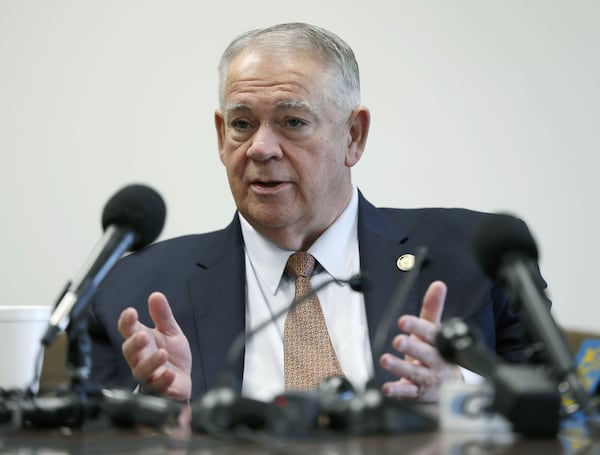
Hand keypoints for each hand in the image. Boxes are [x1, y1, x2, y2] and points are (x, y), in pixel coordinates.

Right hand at [118, 292, 191, 400]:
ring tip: (162, 354)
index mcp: (141, 342)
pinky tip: (170, 373)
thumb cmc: (172, 356)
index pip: (128, 331)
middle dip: (134, 343)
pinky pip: (158, 387)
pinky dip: (163, 381)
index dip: (127, 322)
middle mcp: (140, 359)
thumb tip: (156, 295)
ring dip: (151, 362)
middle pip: (129, 352)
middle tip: (142, 335)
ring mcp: (149, 376)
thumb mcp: (170, 332)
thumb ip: (162, 316)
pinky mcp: (160, 390)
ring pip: (142, 371)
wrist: (181, 381)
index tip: (131, 312)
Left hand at [379, 280, 460, 401]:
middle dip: (412, 348)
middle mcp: (435, 361)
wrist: (447, 387)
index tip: (403, 320)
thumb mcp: (435, 330)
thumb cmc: (436, 353)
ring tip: (385, 360)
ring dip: (400, 367)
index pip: (431, 334)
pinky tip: (386, 388)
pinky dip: (398, 391)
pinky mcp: (417, 392)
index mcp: (439, 344)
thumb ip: (433, 308)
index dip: (417, 327)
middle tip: (398, 341)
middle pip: (425, 354)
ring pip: (415, 373)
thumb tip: (438, 285)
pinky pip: (408, 393)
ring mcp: (427, 378)